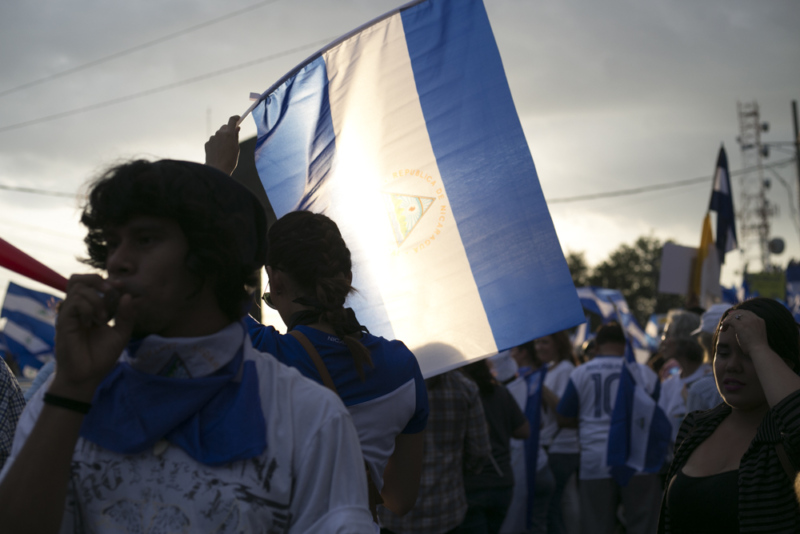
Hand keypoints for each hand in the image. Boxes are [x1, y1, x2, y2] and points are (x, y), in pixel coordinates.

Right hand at [49, 274, 136, 401]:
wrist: (88, 377)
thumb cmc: (102, 357)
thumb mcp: (121, 334)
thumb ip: (126, 316)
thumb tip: (127, 295)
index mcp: (90, 309)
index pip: (91, 284)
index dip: (106, 281)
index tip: (121, 286)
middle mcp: (77, 309)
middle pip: (77, 279)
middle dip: (96, 280)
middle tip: (110, 291)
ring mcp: (69, 315)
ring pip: (78, 288)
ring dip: (96, 299)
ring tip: (104, 318)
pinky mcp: (63, 322)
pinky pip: (74, 302)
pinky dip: (88, 307)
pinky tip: (94, 322)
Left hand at [205, 115, 240, 174]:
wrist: (218, 170)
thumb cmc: (230, 160)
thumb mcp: (236, 148)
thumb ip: (236, 136)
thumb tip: (236, 128)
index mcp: (229, 134)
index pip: (232, 120)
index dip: (236, 118)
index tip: (238, 118)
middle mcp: (219, 133)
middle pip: (224, 127)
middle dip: (228, 130)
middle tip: (232, 137)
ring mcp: (212, 138)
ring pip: (218, 134)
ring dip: (222, 138)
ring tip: (224, 150)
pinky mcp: (207, 143)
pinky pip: (213, 141)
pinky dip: (216, 144)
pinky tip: (218, 153)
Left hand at [720, 309, 770, 357]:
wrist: (759, 351)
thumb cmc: (757, 347)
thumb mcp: (755, 334)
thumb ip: (749, 328)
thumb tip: (738, 328)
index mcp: (760, 320)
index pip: (748, 313)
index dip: (738, 314)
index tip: (732, 317)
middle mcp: (754, 319)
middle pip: (740, 312)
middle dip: (732, 315)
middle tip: (725, 321)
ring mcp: (748, 321)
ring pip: (734, 315)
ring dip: (727, 320)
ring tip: (723, 327)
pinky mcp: (741, 325)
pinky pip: (730, 320)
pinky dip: (725, 323)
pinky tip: (723, 329)